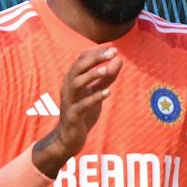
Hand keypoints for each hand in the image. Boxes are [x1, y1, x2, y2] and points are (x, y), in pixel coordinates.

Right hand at [32, 47, 121, 175]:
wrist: (69, 138)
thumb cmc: (83, 113)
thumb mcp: (96, 92)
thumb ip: (107, 77)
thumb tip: (118, 59)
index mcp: (73, 80)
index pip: (82, 60)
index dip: (96, 53)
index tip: (113, 48)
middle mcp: (68, 88)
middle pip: (78, 68)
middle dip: (94, 59)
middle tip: (111, 52)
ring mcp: (69, 102)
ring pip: (76, 84)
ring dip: (91, 75)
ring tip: (106, 70)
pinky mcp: (73, 116)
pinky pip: (82, 105)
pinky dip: (94, 98)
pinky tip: (108, 93)